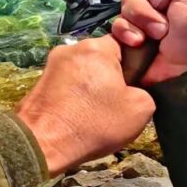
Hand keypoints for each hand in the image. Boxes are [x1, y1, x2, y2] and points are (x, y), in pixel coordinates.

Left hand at [14, 35, 155, 175]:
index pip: (125, 43)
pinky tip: (78, 115)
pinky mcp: (41, 80)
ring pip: (84, 72)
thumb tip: (134, 88)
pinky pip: (67, 83)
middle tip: (116, 103)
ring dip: (92, 87)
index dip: (134, 64)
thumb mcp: (140, 109)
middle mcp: (71, 47)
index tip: (134, 84)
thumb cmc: (93, 123)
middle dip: (111, 77)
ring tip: (95, 113)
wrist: (43, 143)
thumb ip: (146, 90)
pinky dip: (75, 96)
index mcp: (96, 46)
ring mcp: (52, 63)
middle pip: (102, 58)